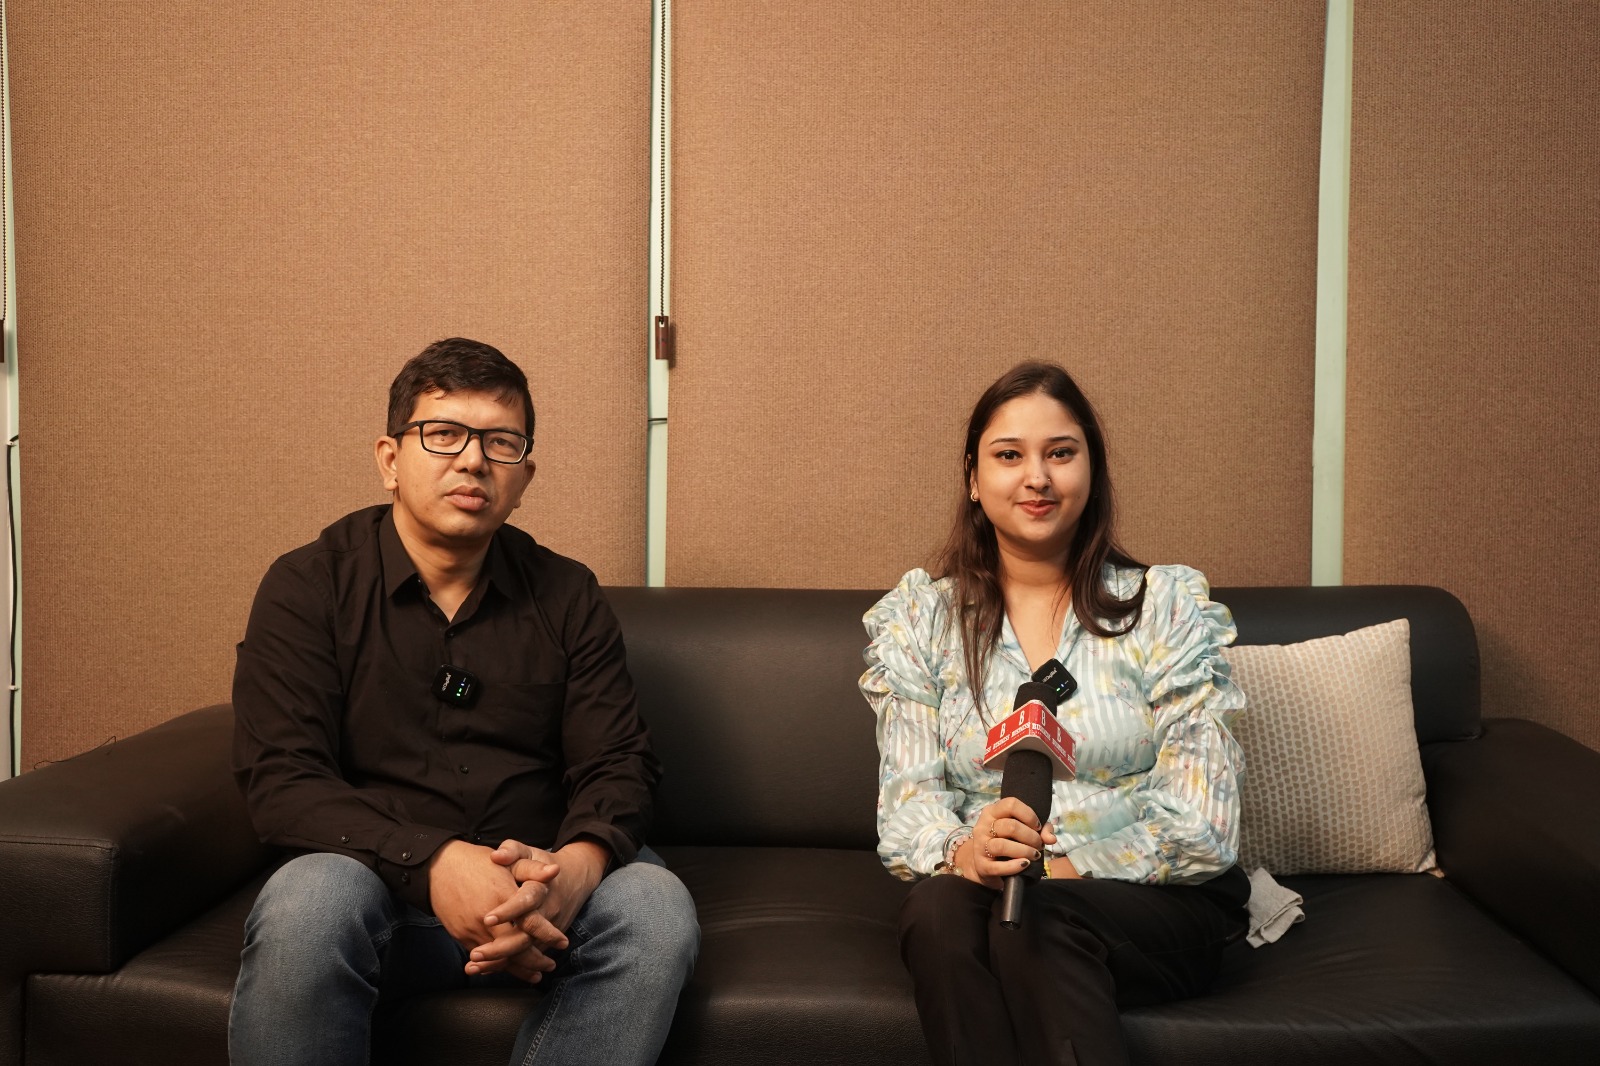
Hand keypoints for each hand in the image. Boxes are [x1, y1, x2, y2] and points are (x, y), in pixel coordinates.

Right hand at [427, 840, 556, 982]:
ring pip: (499, 957)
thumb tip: (555, 871)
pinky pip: (483, 957)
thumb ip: (532, 869)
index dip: (548, 934)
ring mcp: (472, 930)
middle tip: (550, 966)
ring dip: (519, 969)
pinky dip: (499, 966)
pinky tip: (510, 969)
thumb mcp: (508, 861)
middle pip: (516, 947)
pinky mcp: (462, 936)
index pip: (530, 922)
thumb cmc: (478, 862)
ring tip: (535, 976)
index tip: (563, 942)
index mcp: (503, 896)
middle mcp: (487, 918)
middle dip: (536, 960)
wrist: (440, 868)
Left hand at [477, 838, 608, 954]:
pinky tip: (484, 970)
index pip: (526, 900)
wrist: (574, 877)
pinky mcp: (547, 941)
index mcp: (540, 887)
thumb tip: (497, 856)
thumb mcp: (529, 852)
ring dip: (501, 963)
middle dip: (501, 947)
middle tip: (475, 953)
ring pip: (526, 951)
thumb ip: (513, 851)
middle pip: (526, 935)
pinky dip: (506, 966)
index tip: (487, 917)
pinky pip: (528, 957)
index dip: (509, 910)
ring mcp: (549, 929)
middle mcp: (547, 911)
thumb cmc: (542, 863)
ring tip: (473, 967)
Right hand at [958, 798, 1060, 888]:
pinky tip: (1025, 864)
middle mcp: (983, 826)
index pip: (1010, 804)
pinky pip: (998, 866)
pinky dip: (1015, 866)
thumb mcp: (1022, 830)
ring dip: (1025, 851)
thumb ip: (1041, 830)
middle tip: (1039, 845)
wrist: (985, 865)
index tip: (1037, 827)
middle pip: (1010, 826)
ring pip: (1002, 845)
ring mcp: (980, 846)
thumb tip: (1051, 838)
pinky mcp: (982, 865)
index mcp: (992, 812)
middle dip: (1031, 837)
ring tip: (1035, 855)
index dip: (1028, 815)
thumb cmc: (1006, 841)